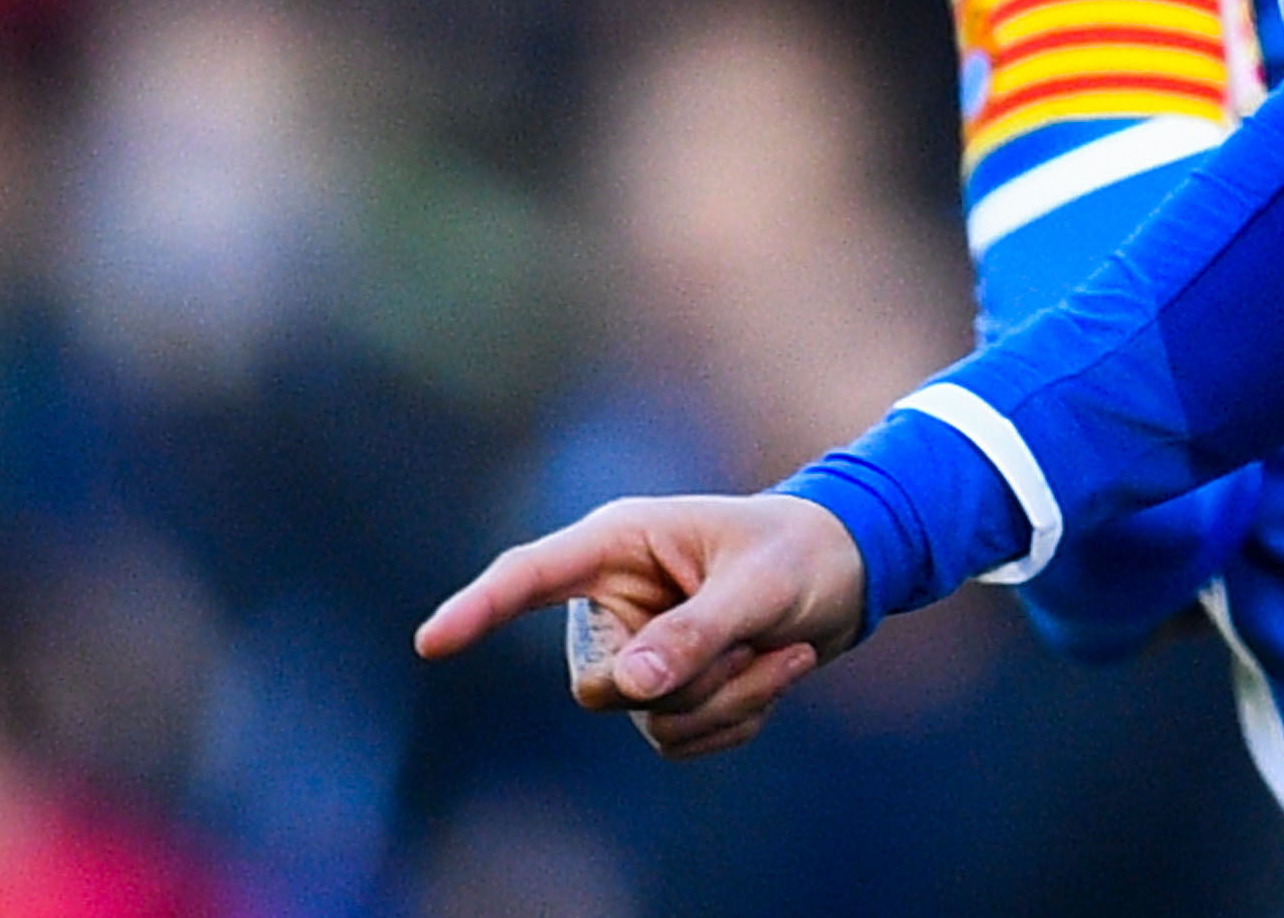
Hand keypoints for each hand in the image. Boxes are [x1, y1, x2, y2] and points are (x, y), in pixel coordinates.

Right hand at [414, 492, 868, 758]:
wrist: (851, 572)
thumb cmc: (801, 553)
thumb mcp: (758, 588)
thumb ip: (693, 634)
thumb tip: (625, 687)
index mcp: (620, 543)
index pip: (530, 576)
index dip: (479, 608)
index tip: (432, 643)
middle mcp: (614, 600)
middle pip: (598, 683)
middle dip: (683, 682)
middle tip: (757, 644)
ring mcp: (636, 650)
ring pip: (646, 720)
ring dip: (725, 701)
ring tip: (783, 653)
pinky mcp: (666, 691)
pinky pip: (679, 740)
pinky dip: (736, 719)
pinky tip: (776, 673)